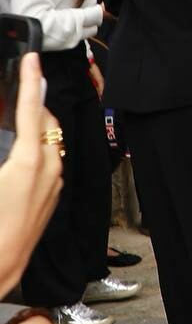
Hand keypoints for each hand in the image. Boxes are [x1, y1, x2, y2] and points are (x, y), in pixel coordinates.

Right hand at [0, 55, 63, 287]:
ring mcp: (54, 185)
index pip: (32, 110)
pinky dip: (39, 149)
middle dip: (34, 104)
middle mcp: (49, 170)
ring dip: (37, 128)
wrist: (1, 265)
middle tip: (18, 91)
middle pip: (47, 123)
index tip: (31, 58)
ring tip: (17, 120)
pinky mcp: (52, 198)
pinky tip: (20, 154)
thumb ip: (0, 145)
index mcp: (28, 162)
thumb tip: (8, 130)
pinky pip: (50, 163)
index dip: (30, 81)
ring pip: (51, 143)